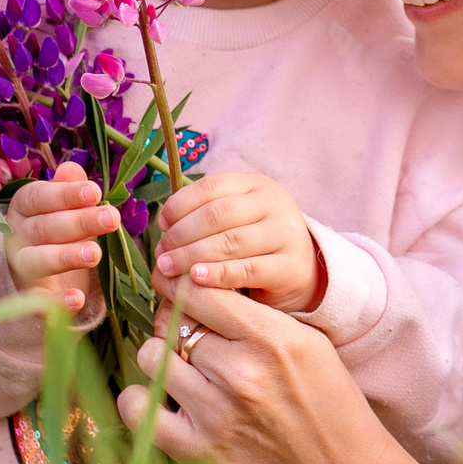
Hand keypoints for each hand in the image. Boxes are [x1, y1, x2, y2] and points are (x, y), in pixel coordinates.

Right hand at [3, 161, 120, 316]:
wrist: (37, 270)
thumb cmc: (57, 226)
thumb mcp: (62, 205)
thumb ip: (68, 188)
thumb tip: (72, 169)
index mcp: (24, 207)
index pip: (40, 197)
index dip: (66, 194)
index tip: (95, 192)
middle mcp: (17, 236)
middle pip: (45, 228)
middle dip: (79, 223)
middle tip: (112, 219)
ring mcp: (21, 267)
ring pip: (39, 261)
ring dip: (67, 257)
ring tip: (95, 254)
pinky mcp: (30, 296)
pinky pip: (40, 301)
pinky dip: (57, 302)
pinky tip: (78, 300)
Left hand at [116, 277, 403, 463]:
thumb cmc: (327, 402)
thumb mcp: (307, 342)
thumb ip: (255, 315)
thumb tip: (195, 288)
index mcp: (272, 337)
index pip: (198, 290)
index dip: (180, 286)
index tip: (176, 289)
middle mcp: (241, 372)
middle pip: (173, 323)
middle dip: (178, 327)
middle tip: (194, 341)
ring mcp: (216, 414)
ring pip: (151, 356)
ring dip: (161, 359)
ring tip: (184, 370)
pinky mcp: (197, 452)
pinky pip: (137, 408)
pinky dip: (140, 400)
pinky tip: (161, 400)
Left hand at [153, 171, 326, 312]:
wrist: (301, 272)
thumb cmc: (255, 243)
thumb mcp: (235, 219)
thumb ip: (204, 216)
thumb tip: (163, 226)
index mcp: (256, 184)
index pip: (211, 187)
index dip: (180, 205)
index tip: (161, 225)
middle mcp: (274, 203)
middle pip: (217, 215)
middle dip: (181, 235)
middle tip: (161, 255)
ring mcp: (286, 233)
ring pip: (230, 242)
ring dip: (192, 256)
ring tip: (168, 268)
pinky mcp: (291, 266)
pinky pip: (247, 270)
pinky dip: (218, 274)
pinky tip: (196, 278)